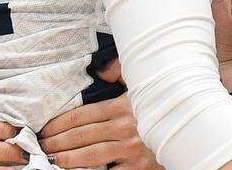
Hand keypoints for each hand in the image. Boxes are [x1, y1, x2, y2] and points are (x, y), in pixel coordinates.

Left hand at [39, 66, 162, 169]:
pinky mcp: (138, 168)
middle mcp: (126, 127)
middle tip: (40, 147)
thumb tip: (100, 72)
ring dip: (65, 159)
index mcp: (123, 105)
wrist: (192, 130)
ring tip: (50, 160)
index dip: (58, 124)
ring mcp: (132, 150)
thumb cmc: (164, 104)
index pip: (81, 116)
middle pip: (80, 136)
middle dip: (55, 142)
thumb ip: (121, 71)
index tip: (43, 130)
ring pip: (89, 156)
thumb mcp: (144, 82)